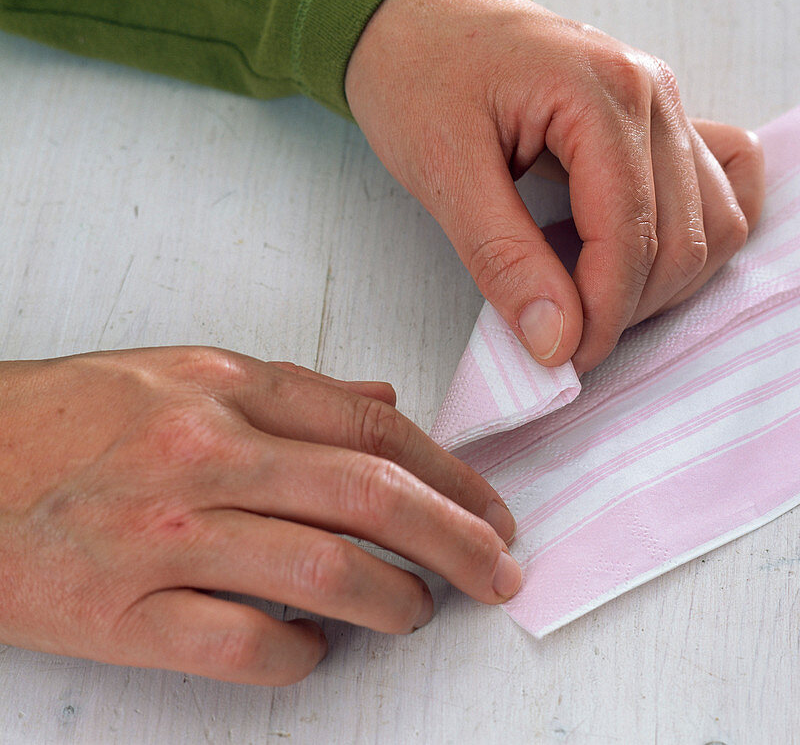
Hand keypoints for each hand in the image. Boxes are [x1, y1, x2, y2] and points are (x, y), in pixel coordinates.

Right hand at [0, 348, 518, 684]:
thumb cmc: (69, 418)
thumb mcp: (183, 374)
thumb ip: (294, 393)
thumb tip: (382, 406)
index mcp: (227, 388)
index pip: (374, 433)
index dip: (453, 476)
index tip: (493, 511)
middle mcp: (205, 453)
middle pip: (369, 497)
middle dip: (456, 540)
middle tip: (498, 571)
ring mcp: (164, 534)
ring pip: (322, 572)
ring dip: (394, 599)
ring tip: (420, 609)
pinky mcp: (120, 612)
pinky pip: (242, 645)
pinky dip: (298, 656)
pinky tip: (316, 650)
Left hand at [346, 0, 764, 373]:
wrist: (413, 12)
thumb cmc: (418, 74)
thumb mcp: (442, 169)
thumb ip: (505, 258)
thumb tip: (558, 343)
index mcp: (602, 91)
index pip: (631, 234)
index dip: (603, 315)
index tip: (563, 360)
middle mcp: (652, 90)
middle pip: (684, 237)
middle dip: (630, 307)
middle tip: (568, 339)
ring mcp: (666, 99)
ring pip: (716, 220)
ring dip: (668, 280)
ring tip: (596, 299)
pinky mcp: (664, 115)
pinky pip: (725, 182)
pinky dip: (699, 232)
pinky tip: (647, 255)